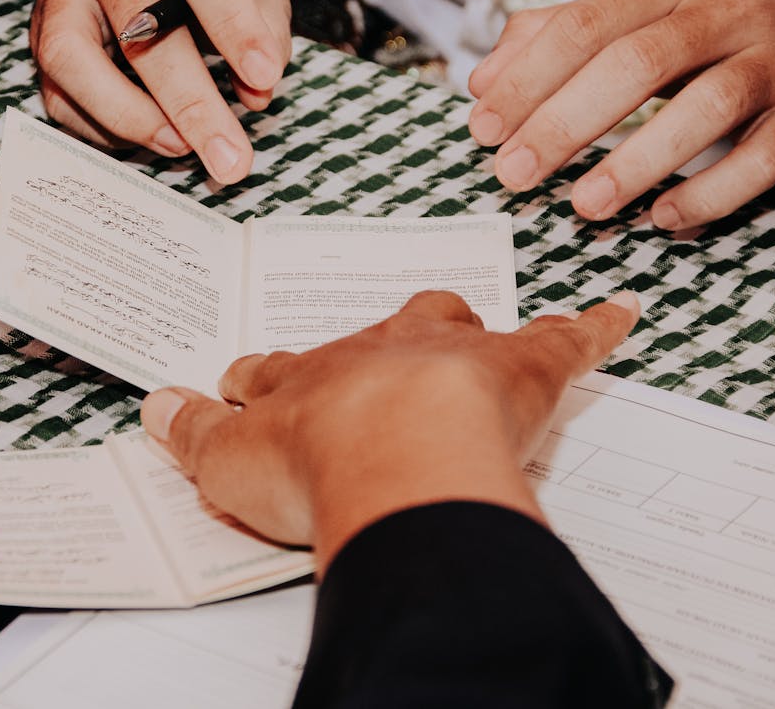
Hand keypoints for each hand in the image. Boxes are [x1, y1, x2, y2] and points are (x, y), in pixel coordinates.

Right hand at [30, 0, 292, 183]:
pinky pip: (59, 93)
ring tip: (182, 147)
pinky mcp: (38, 32)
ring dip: (132, 119)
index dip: (231, 23)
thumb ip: (265, 22)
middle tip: (229, 157)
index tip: (264, 76)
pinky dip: (106, 128)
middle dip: (190, 102)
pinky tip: (149, 134)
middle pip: (137, 24)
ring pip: (74, 60)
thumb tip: (257, 93)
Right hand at [140, 290, 638, 573]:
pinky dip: (593, 327)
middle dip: (376, 341)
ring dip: (460, 330)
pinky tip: (620, 313)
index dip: (264, 380)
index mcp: (312, 377)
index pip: (279, 370)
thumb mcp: (226, 461)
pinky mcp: (521, 370)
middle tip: (382, 356)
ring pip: (454, 324)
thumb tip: (154, 408)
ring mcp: (450, 356)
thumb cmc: (318, 461)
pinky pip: (562, 340)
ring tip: (474, 336)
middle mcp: (380, 352)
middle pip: (376, 331)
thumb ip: (190, 435)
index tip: (254, 384)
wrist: (394, 456)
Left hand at [467, 0, 774, 229]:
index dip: (527, 79)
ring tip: (582, 204)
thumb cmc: (712, 33)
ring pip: (703, 109)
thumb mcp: (639, 14)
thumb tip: (482, 81)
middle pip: (635, 64)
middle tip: (513, 173)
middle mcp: (728, 9)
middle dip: (564, 124)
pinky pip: (759, 162)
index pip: (585, 24)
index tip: (483, 128)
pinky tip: (661, 218)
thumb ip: (556, 37)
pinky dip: (708, 195)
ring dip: (634, 164)